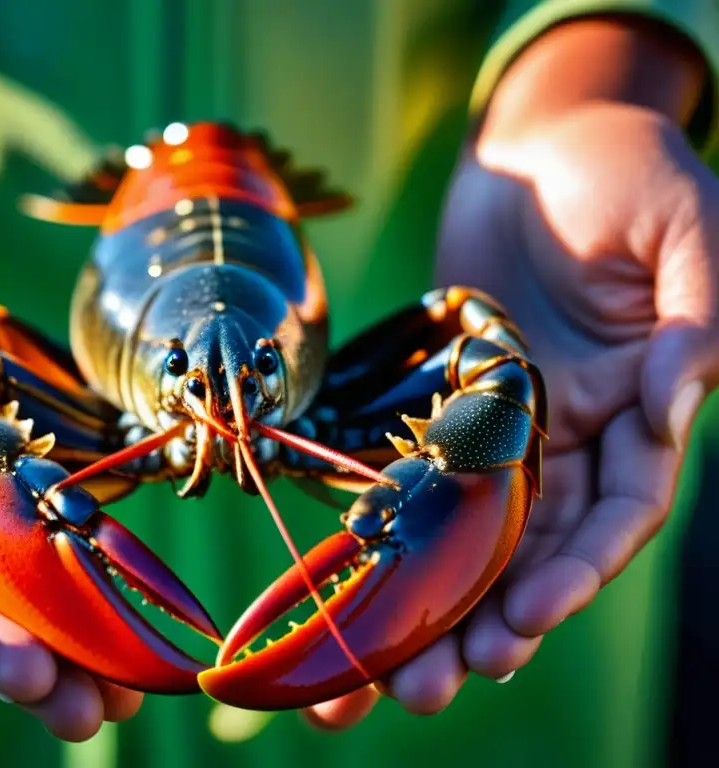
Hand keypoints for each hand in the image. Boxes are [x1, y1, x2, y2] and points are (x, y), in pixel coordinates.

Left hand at [304, 16, 718, 724]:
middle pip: (532, 548)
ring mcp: (497, 422)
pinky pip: (409, 472)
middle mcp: (567, 433)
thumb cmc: (623, 168)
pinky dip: (382, 530)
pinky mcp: (438, 400)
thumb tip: (675, 405)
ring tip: (376, 674)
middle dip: (488, 621)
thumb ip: (694, 314)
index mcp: (634, 408)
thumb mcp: (684, 223)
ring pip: (467, 532)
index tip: (525, 623)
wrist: (536, 145)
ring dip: (429, 603)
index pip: (617, 515)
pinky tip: (341, 581)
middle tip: (429, 689)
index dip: (578, 573)